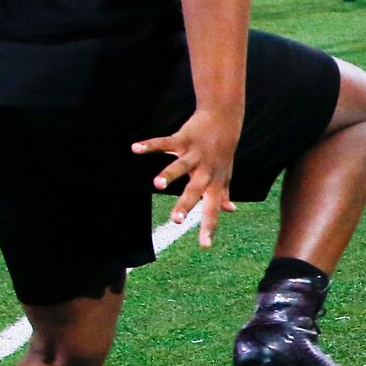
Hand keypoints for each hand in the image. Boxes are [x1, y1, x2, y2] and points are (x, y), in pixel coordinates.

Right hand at [131, 108, 240, 247]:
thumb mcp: (225, 173)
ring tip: (156, 184)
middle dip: (185, 205)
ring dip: (168, 175)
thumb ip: (223, 192)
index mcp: (213, 182)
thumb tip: (230, 210)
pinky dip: (150, 145)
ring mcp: (194, 154)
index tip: (205, 245)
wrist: (225, 119)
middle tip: (175, 221)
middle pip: (194, 191)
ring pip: (180, 166)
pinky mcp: (183, 138)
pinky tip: (135, 148)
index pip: (212, 209)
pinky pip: (164, 142)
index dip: (209, 227)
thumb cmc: (222, 151)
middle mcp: (205, 170)